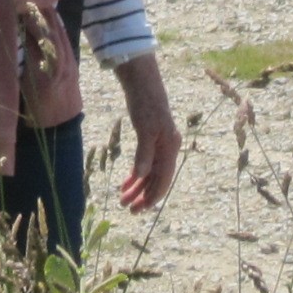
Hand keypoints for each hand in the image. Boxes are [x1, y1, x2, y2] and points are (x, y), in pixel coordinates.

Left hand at [110, 55, 179, 211]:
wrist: (142, 83)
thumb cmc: (145, 104)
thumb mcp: (144, 129)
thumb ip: (144, 153)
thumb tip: (142, 176)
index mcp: (170, 147)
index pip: (163, 179)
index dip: (152, 196)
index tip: (140, 209)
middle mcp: (168, 149)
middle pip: (156, 179)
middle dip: (143, 195)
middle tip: (128, 210)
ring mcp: (160, 145)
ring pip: (149, 173)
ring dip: (137, 187)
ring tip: (123, 199)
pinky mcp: (150, 140)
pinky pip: (145, 163)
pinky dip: (135, 174)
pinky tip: (125, 183)